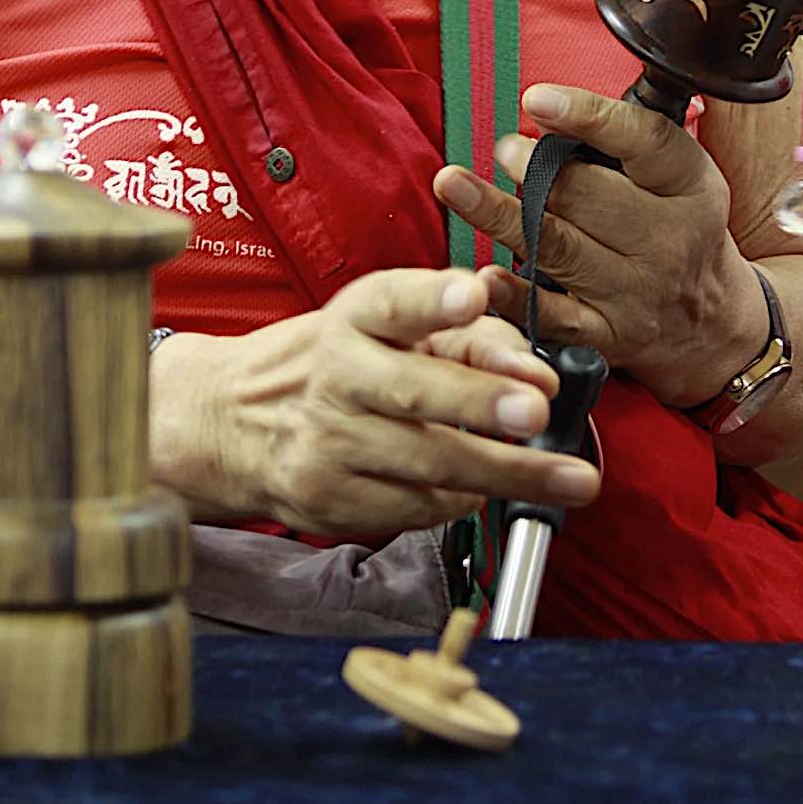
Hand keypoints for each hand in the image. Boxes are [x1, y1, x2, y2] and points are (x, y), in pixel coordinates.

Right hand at [163, 270, 598, 538]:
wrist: (233, 420)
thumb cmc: (337, 363)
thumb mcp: (387, 328)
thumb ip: (468, 336)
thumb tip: (534, 373)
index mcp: (353, 318)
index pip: (390, 300)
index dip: (430, 299)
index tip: (469, 295)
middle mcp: (335, 374)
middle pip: (413, 391)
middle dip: (479, 401)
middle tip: (536, 410)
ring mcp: (328, 442)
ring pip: (427, 463)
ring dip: (506, 473)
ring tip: (569, 478)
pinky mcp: (328, 499)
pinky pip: (414, 507)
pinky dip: (459, 501)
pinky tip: (483, 489)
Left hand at [433, 84, 766, 410]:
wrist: (712, 322)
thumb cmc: (679, 225)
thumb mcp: (679, 174)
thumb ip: (625, 138)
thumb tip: (547, 104)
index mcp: (688, 185)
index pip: (642, 140)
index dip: (587, 115)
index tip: (536, 98)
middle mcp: (667, 239)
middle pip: (588, 196)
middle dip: (535, 169)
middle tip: (502, 149)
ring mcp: (636, 290)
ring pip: (557, 246)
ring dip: (499, 214)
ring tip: (455, 184)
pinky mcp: (607, 333)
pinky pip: (553, 315)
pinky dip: (515, 295)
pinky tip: (483, 274)